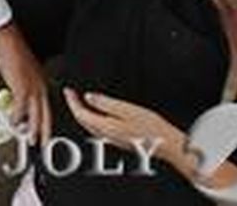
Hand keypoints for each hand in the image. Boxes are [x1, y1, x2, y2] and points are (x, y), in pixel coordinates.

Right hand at [0, 27, 50, 142]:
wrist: (10, 44)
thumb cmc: (14, 54)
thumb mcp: (23, 72)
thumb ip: (22, 84)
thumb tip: (16, 94)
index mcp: (41, 84)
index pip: (46, 108)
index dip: (45, 122)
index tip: (44, 132)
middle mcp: (40, 88)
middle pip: (45, 114)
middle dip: (43, 131)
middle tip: (42, 144)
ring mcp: (33, 89)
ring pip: (36, 115)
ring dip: (31, 129)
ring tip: (28, 139)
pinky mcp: (22, 89)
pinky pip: (20, 108)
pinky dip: (17, 117)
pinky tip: (13, 122)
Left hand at [62, 88, 180, 161]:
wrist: (169, 145)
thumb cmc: (153, 127)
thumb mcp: (128, 109)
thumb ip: (106, 103)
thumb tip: (88, 97)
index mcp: (106, 127)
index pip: (81, 114)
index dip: (71, 101)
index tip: (67, 90)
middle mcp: (106, 136)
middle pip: (83, 121)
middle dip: (74, 106)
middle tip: (70, 93)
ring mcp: (113, 140)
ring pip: (89, 126)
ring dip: (82, 113)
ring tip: (78, 101)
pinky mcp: (119, 141)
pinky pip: (98, 129)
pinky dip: (91, 119)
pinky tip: (95, 113)